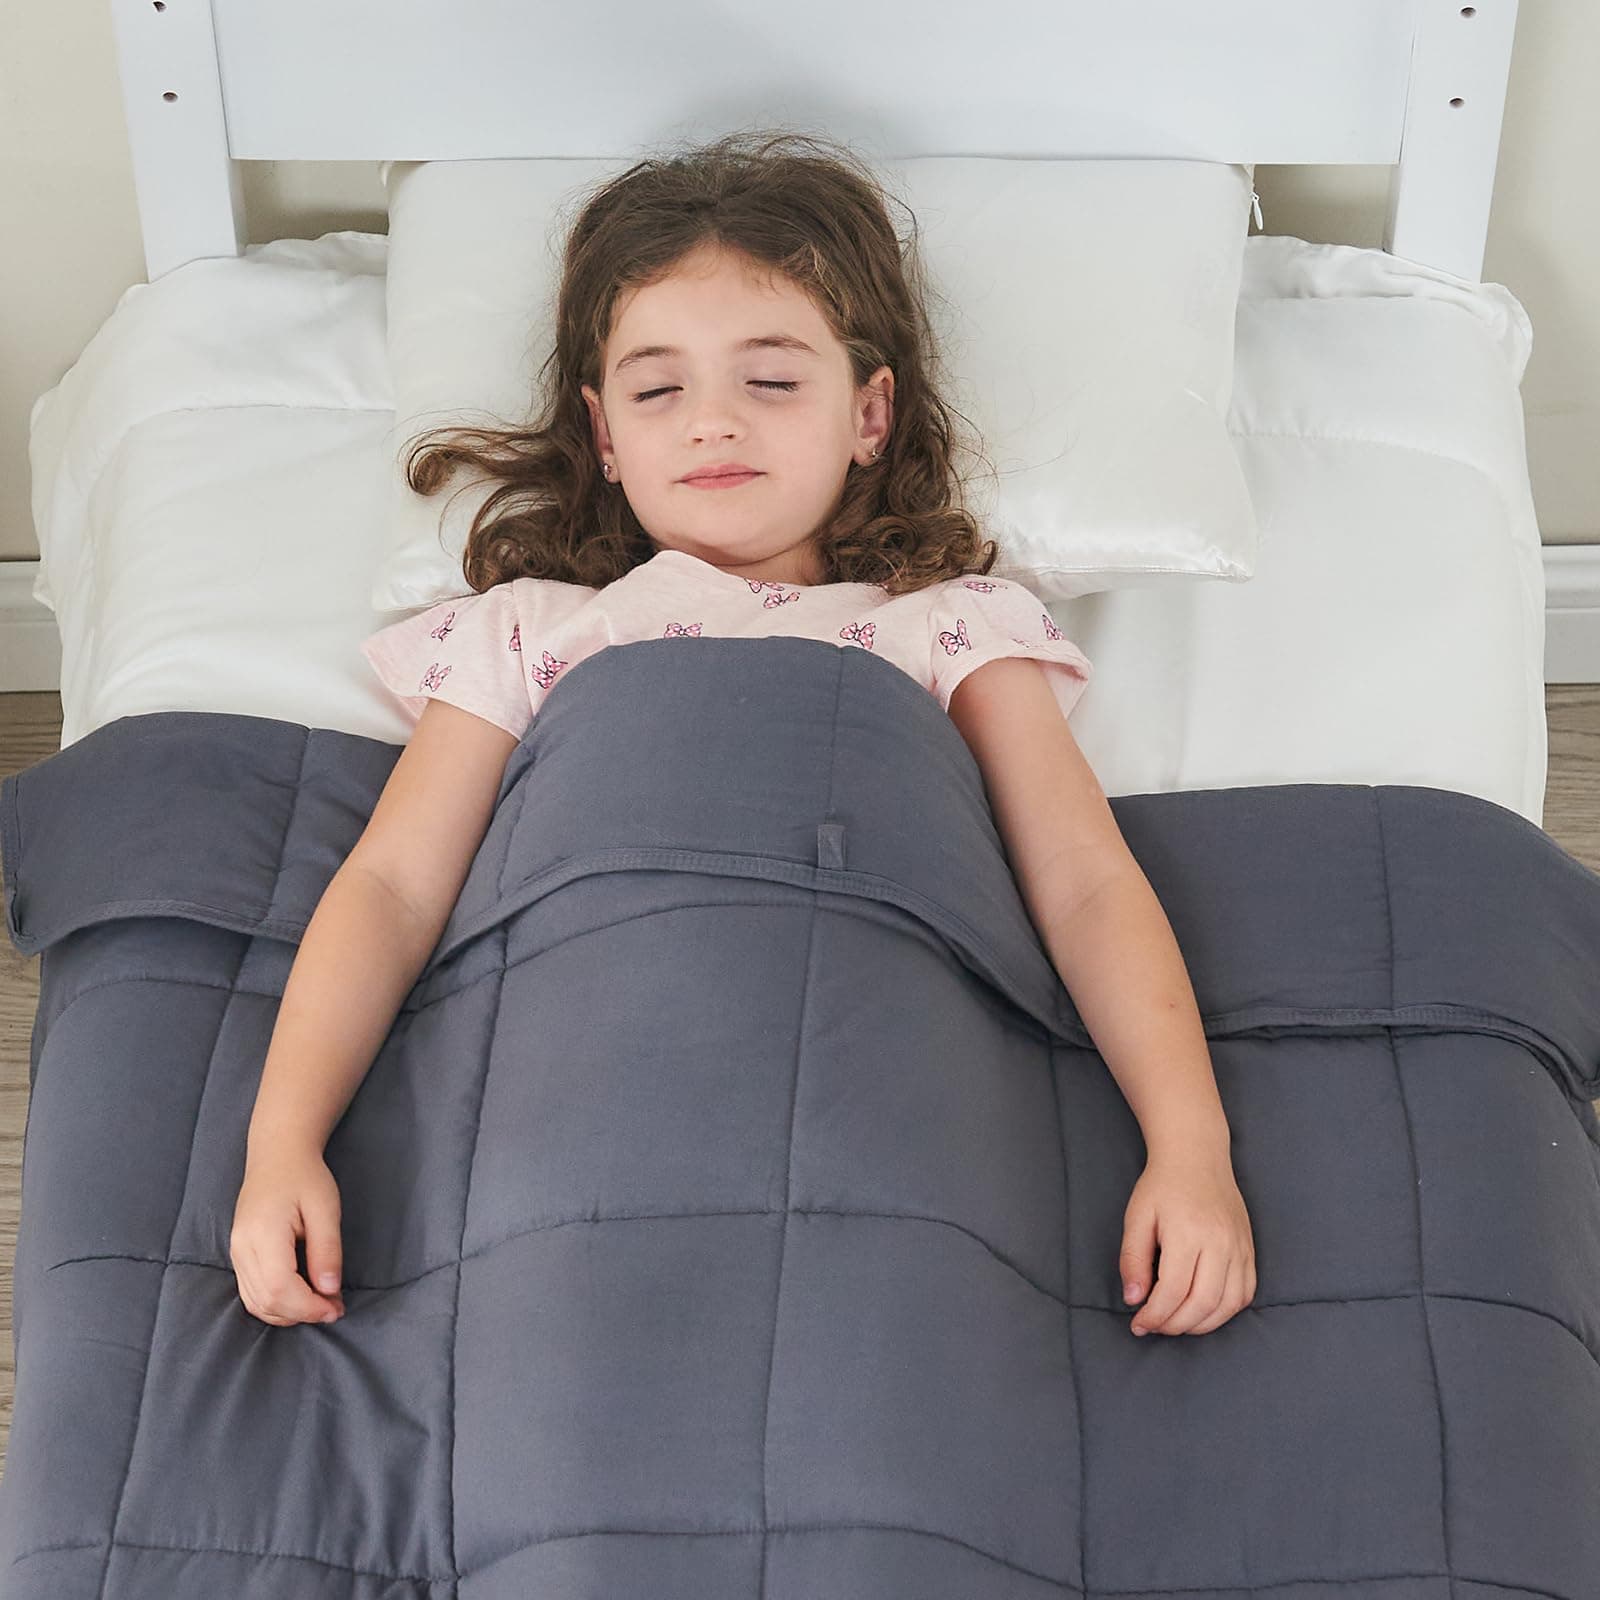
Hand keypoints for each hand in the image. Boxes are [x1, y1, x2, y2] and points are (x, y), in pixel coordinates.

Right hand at [230, 1143, 345, 1327]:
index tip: (336, 1309)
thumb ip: (327, 1250)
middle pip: (265, 1301)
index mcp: (262, 1233)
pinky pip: (251, 1293)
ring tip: (321, 1304)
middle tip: (334, 1308)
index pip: (280, 1288)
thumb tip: (330, 1290)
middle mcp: (241, 1247)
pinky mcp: (238, 1256)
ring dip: (288, 1313)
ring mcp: (235, 1253)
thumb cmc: (305, 1177)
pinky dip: (275, 1305)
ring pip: (255, 1303)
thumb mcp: (326, 1209)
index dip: (309, 1307)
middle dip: (302, 1314)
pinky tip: (301, 1297)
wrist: (277, 1156)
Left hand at [1119, 1148, 1255, 1337]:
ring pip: (1228, 1304)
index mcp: (1188, 1232)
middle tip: (1155, 1326)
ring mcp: (1240, 1247)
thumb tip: (1134, 1299)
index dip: (1155, 1315)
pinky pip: (1245, 1293)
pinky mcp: (1250, 1249)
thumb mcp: (1137, 1217)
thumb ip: (1132, 1259)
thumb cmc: (1162, 1186)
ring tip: (1176, 1322)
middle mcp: (1220, 1242)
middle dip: (1175, 1325)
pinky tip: (1203, 1311)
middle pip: (1203, 1303)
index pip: (1174, 1291)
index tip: (1138, 1324)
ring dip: (1201, 1324)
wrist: (1197, 1157)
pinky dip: (1225, 1311)